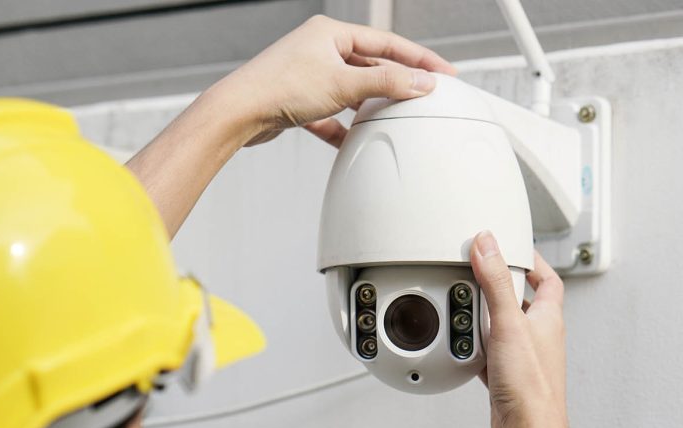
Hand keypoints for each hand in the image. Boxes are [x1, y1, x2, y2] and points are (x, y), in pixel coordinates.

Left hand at [215, 15, 455, 147]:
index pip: (387, 42)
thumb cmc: (278, 87)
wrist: (238, 113)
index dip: (419, 59)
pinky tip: (351, 140)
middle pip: (370, 66)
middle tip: (421, 97)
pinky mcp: (297, 101)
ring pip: (350, 91)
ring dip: (368, 106)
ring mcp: (307, 75)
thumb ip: (386, 82)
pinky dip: (342, 127)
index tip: (443, 73)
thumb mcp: (343, 84)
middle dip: (394, 83)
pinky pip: (329, 114)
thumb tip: (420, 82)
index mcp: (331, 32)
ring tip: (390, 119)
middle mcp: (319, 49)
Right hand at [470, 231, 568, 427]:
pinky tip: (465, 349)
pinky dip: (478, 348)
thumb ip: (496, 281)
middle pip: (521, 301)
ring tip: (467, 309)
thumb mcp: (509, 323)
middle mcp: (539, 336)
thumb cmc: (531, 384)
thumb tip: (488, 245)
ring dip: (485, 318)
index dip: (532, 262)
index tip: (514, 249)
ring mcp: (524, 357)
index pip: (547, 280)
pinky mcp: (509, 376)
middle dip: (500, 288)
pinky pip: (492, 354)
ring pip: (503, 328)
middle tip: (480, 276)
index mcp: (547, 318)